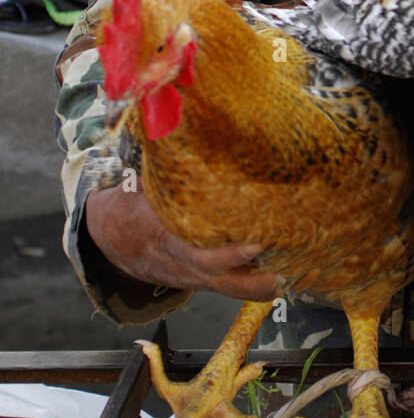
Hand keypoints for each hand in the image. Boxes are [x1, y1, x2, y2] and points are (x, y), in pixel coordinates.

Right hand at [83, 183, 282, 301]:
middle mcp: (185, 266)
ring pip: (234, 290)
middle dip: (258, 280)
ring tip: (301, 270)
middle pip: (225, 283)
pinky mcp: (206, 278)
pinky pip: (234, 284)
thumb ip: (162, 167)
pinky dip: (258, 279)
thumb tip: (179, 127)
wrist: (108, 240)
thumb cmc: (129, 204)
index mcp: (165, 241)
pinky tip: (288, 265)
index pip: (199, 255)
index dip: (229, 253)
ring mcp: (196, 277)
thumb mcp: (137, 187)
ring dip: (265, 284)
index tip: (258, 242)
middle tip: (290, 270)